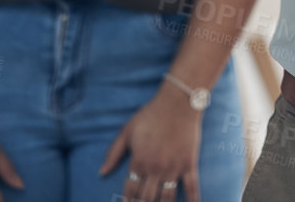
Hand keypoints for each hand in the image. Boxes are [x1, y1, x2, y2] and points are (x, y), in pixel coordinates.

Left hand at [100, 87, 203, 201]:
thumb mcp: (127, 131)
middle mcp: (155, 169)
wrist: (178, 103)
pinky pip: (192, 188)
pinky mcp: (189, 165)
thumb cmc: (150, 115)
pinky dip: (193, 200)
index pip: (130, 191)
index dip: (128, 201)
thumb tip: (101, 173)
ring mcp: (173, 168)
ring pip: (166, 198)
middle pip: (147, 198)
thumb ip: (113, 153)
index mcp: (138, 162)